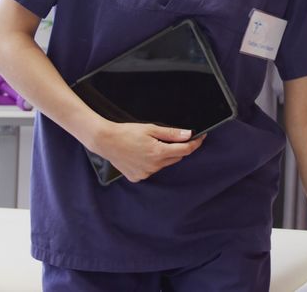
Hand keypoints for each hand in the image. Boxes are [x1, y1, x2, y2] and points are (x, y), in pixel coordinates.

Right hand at [89, 122, 204, 182]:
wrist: (106, 141)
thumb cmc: (126, 132)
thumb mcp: (151, 129)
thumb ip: (171, 134)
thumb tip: (188, 134)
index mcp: (158, 153)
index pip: (185, 150)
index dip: (195, 143)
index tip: (200, 138)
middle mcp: (154, 166)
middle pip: (175, 157)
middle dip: (177, 148)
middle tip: (170, 138)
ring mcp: (145, 173)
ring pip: (163, 164)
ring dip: (163, 156)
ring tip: (149, 145)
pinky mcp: (138, 177)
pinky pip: (151, 170)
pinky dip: (151, 163)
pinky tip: (141, 154)